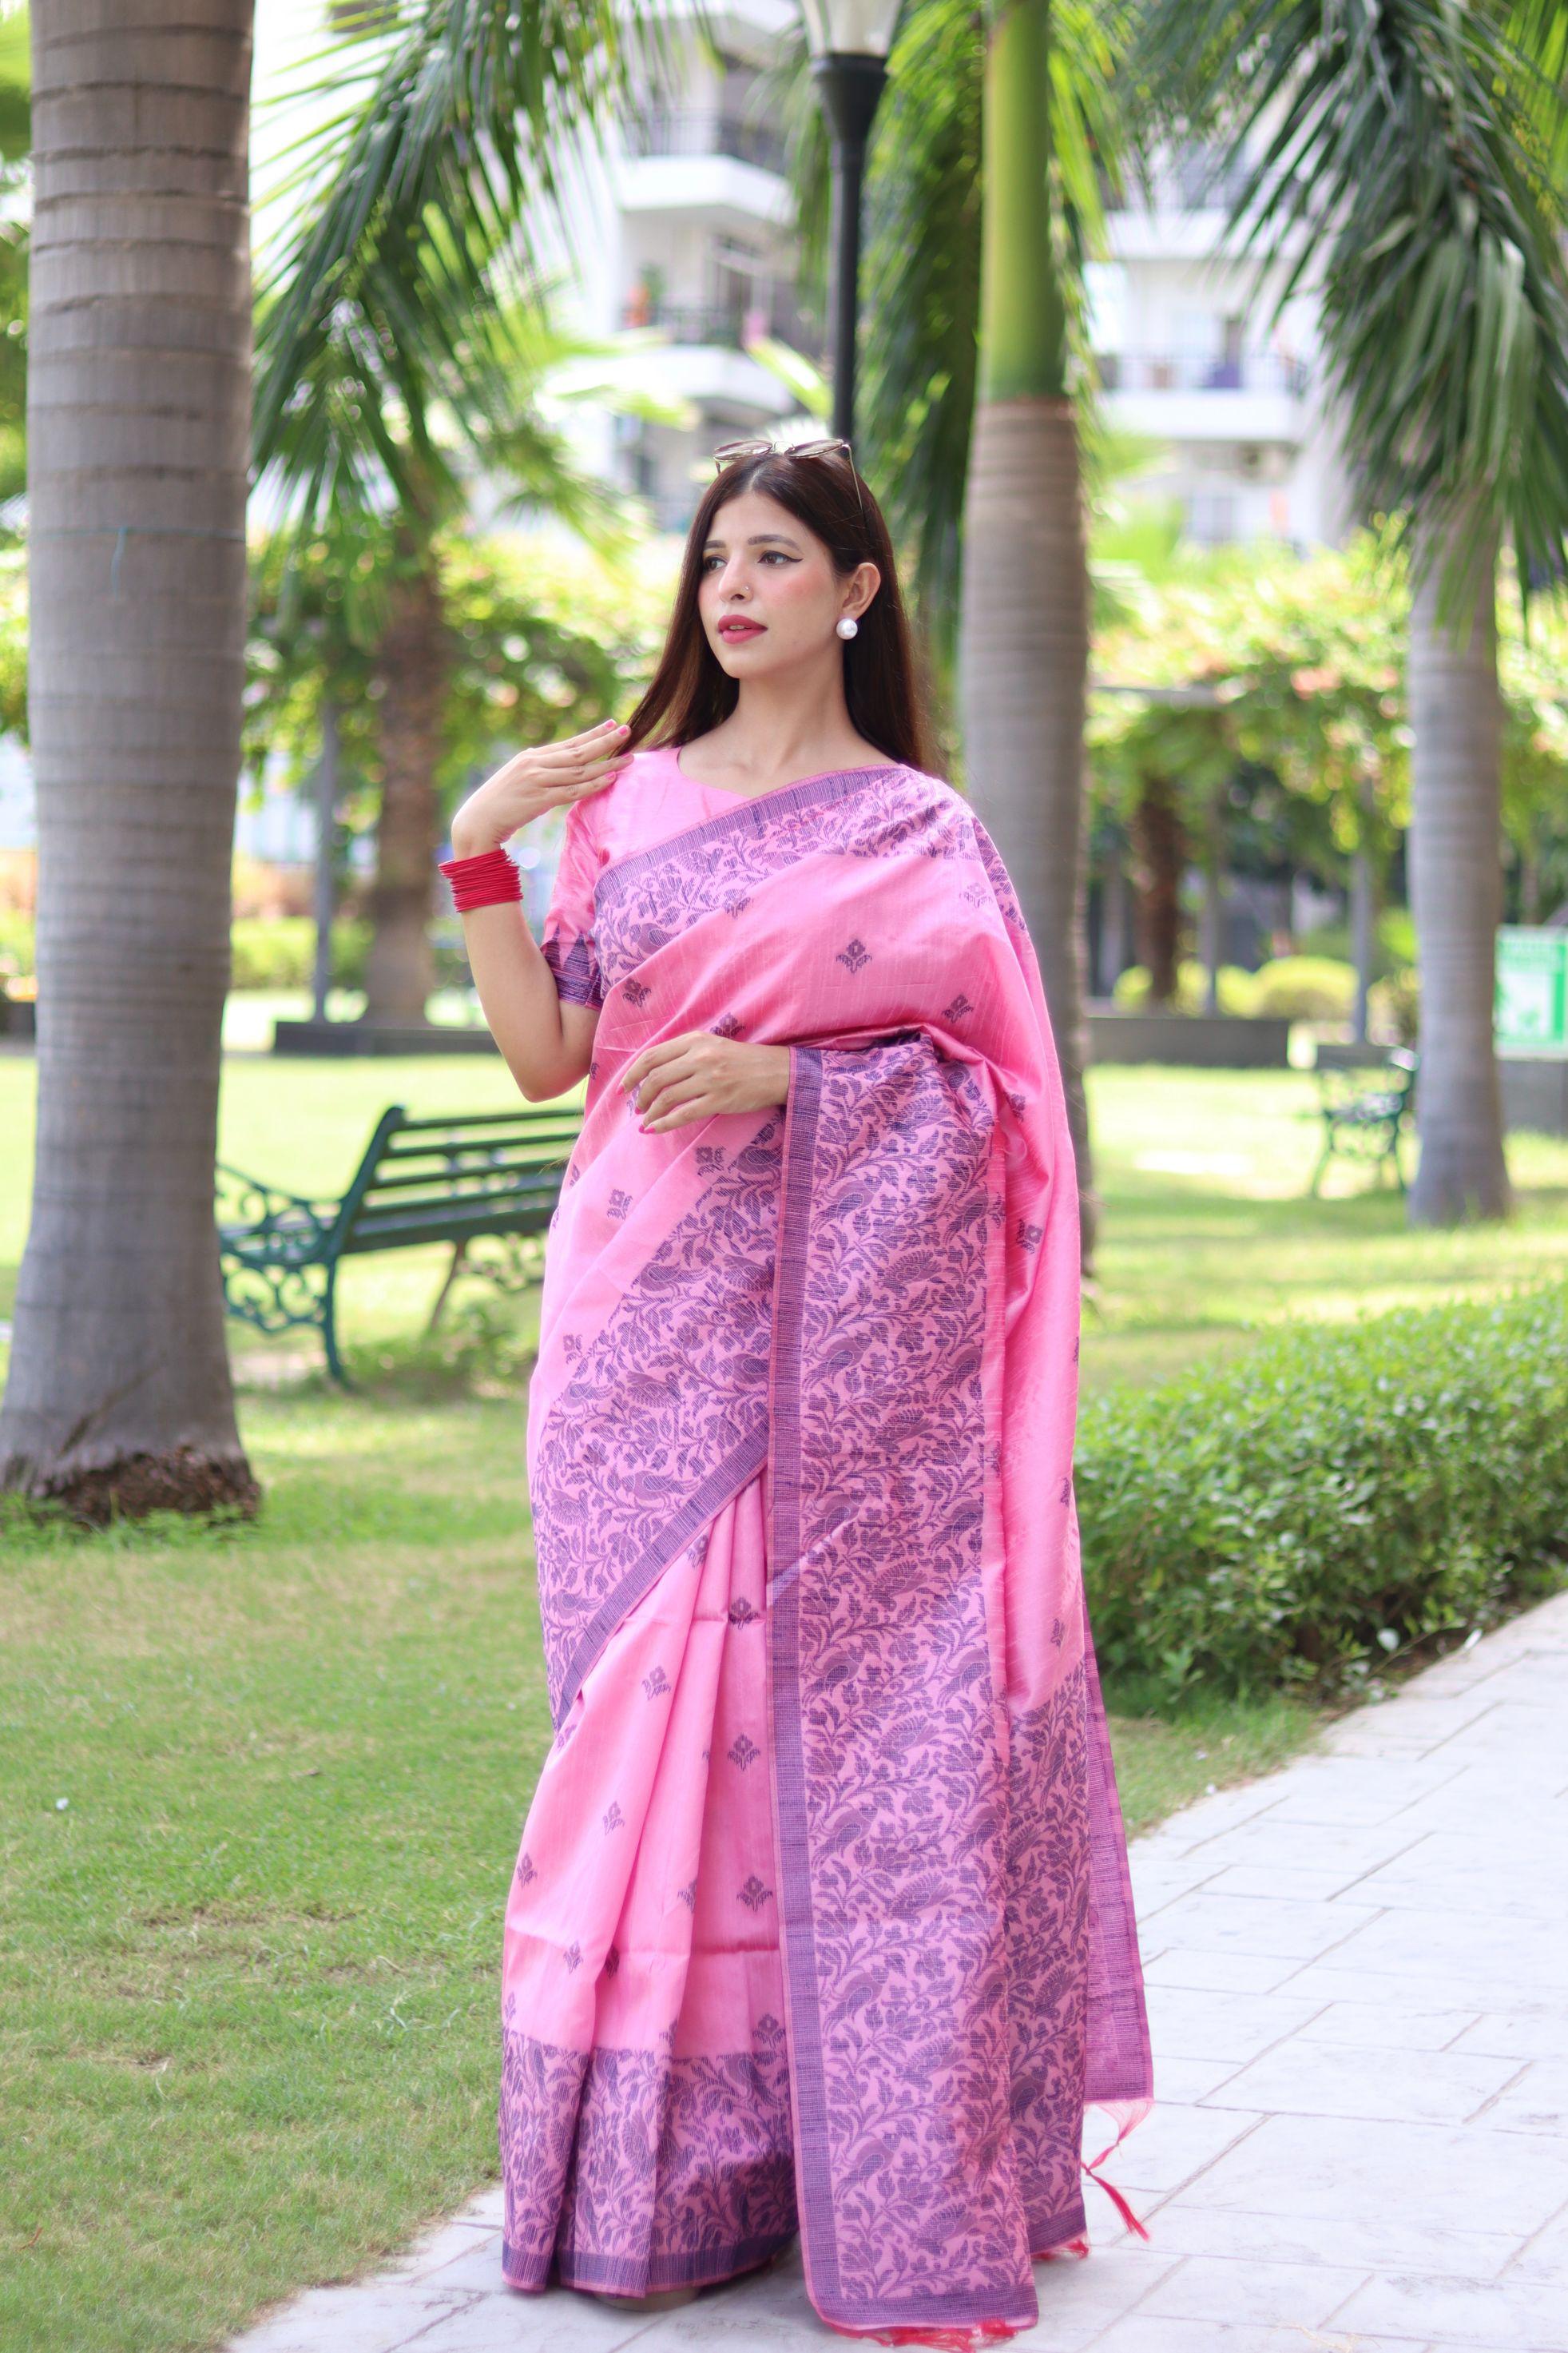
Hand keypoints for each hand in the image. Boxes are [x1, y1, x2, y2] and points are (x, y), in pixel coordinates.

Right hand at [449, 719, 630, 855]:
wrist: (477, 821)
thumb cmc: (498, 804)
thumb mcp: (518, 779)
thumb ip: (538, 771)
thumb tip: (560, 770)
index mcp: (531, 757)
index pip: (569, 743)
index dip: (592, 734)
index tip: (613, 724)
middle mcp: (535, 764)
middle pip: (578, 751)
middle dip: (605, 741)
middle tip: (628, 731)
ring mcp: (538, 781)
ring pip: (580, 770)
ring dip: (607, 764)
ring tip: (629, 758)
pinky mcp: (539, 800)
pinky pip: (573, 791)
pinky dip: (593, 785)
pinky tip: (611, 779)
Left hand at [620, 1032, 790, 1130]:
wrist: (778, 1071)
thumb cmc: (743, 1060)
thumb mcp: (713, 1045)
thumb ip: (685, 1053)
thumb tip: (652, 1072)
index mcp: (695, 1040)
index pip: (652, 1056)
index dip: (632, 1073)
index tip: (623, 1087)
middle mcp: (700, 1057)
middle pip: (655, 1077)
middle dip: (639, 1096)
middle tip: (637, 1107)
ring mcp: (710, 1079)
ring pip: (667, 1097)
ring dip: (650, 1111)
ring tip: (646, 1119)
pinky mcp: (720, 1100)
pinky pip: (683, 1115)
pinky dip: (664, 1124)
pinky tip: (655, 1130)